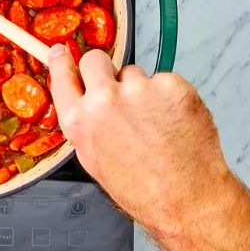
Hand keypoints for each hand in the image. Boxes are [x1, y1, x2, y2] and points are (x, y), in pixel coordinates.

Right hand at [47, 44, 234, 233]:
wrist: (187, 198)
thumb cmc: (141, 187)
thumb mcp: (93, 158)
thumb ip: (83, 121)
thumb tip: (80, 95)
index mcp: (79, 121)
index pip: (62, 75)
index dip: (63, 62)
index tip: (63, 51)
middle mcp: (103, 100)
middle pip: (95, 60)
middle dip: (105, 71)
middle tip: (120, 92)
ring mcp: (138, 89)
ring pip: (134, 73)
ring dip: (142, 91)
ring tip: (154, 124)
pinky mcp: (170, 85)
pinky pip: (164, 80)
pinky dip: (169, 97)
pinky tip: (173, 122)